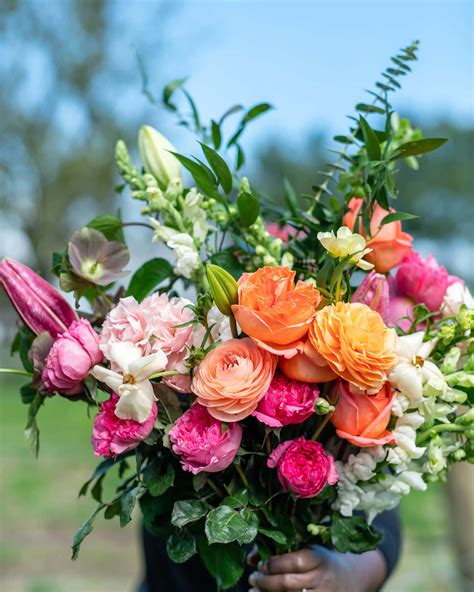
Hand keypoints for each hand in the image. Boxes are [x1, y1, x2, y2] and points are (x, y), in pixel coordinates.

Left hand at [248, 545, 386, 591]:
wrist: (354, 578)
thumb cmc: (324, 561)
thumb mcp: (309, 549)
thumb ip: (282, 551)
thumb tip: (251, 559)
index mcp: (319, 558)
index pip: (294, 562)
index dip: (274, 564)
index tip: (261, 564)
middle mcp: (321, 579)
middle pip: (288, 584)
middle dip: (265, 582)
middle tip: (253, 578)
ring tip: (255, 590)